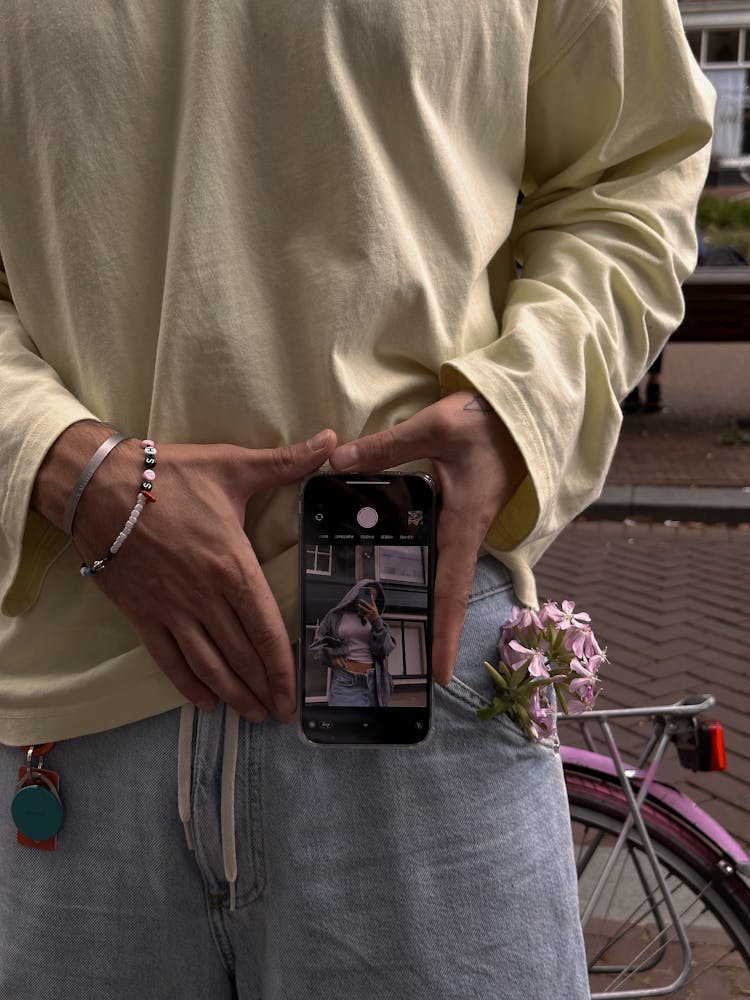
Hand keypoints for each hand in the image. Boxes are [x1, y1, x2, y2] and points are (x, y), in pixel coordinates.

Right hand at [36, 424, 335, 722]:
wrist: (98, 485)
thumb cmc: (168, 475)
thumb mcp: (232, 465)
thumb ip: (286, 462)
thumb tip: (332, 442)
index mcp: (232, 565)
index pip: (266, 629)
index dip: (283, 667)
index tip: (294, 694)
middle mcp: (205, 596)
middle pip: (241, 655)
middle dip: (263, 688)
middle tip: (278, 713)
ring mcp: (171, 609)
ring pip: (208, 665)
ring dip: (232, 693)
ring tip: (251, 713)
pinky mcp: (141, 614)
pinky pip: (168, 659)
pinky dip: (187, 683)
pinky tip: (203, 700)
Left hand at [330, 392, 526, 684]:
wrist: (517, 410)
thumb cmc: (483, 421)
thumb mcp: (434, 429)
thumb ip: (385, 447)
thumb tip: (336, 461)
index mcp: (464, 524)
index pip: (452, 590)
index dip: (444, 634)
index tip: (439, 675)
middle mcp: (465, 534)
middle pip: (445, 594)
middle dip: (429, 634)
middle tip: (405, 669)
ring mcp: (463, 527)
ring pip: (441, 575)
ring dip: (423, 607)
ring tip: (393, 637)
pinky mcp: (458, 516)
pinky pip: (437, 553)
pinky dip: (418, 572)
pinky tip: (391, 579)